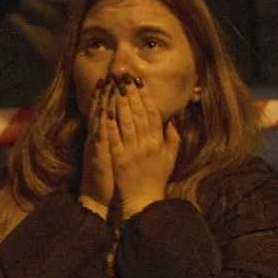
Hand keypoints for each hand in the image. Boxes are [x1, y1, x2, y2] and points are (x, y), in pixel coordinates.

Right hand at [79, 76, 114, 217]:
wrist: (97, 196)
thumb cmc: (111, 176)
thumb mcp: (117, 153)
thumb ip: (123, 137)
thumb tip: (133, 122)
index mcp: (108, 135)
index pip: (113, 110)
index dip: (118, 95)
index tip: (124, 79)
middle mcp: (100, 136)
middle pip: (105, 109)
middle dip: (110, 91)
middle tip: (115, 73)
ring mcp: (97, 144)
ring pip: (100, 119)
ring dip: (103, 102)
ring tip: (108, 84)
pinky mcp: (97, 155)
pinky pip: (99, 138)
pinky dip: (102, 125)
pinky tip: (104, 113)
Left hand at [108, 73, 179, 217]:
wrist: (143, 199)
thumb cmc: (156, 178)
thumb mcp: (170, 159)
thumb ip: (173, 139)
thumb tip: (172, 121)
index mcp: (159, 143)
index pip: (153, 115)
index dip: (145, 98)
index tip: (139, 83)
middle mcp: (147, 145)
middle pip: (139, 114)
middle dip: (131, 94)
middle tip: (124, 77)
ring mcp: (132, 151)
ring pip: (126, 122)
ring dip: (120, 103)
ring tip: (115, 87)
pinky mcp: (118, 159)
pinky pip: (114, 138)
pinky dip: (109, 123)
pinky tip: (105, 110)